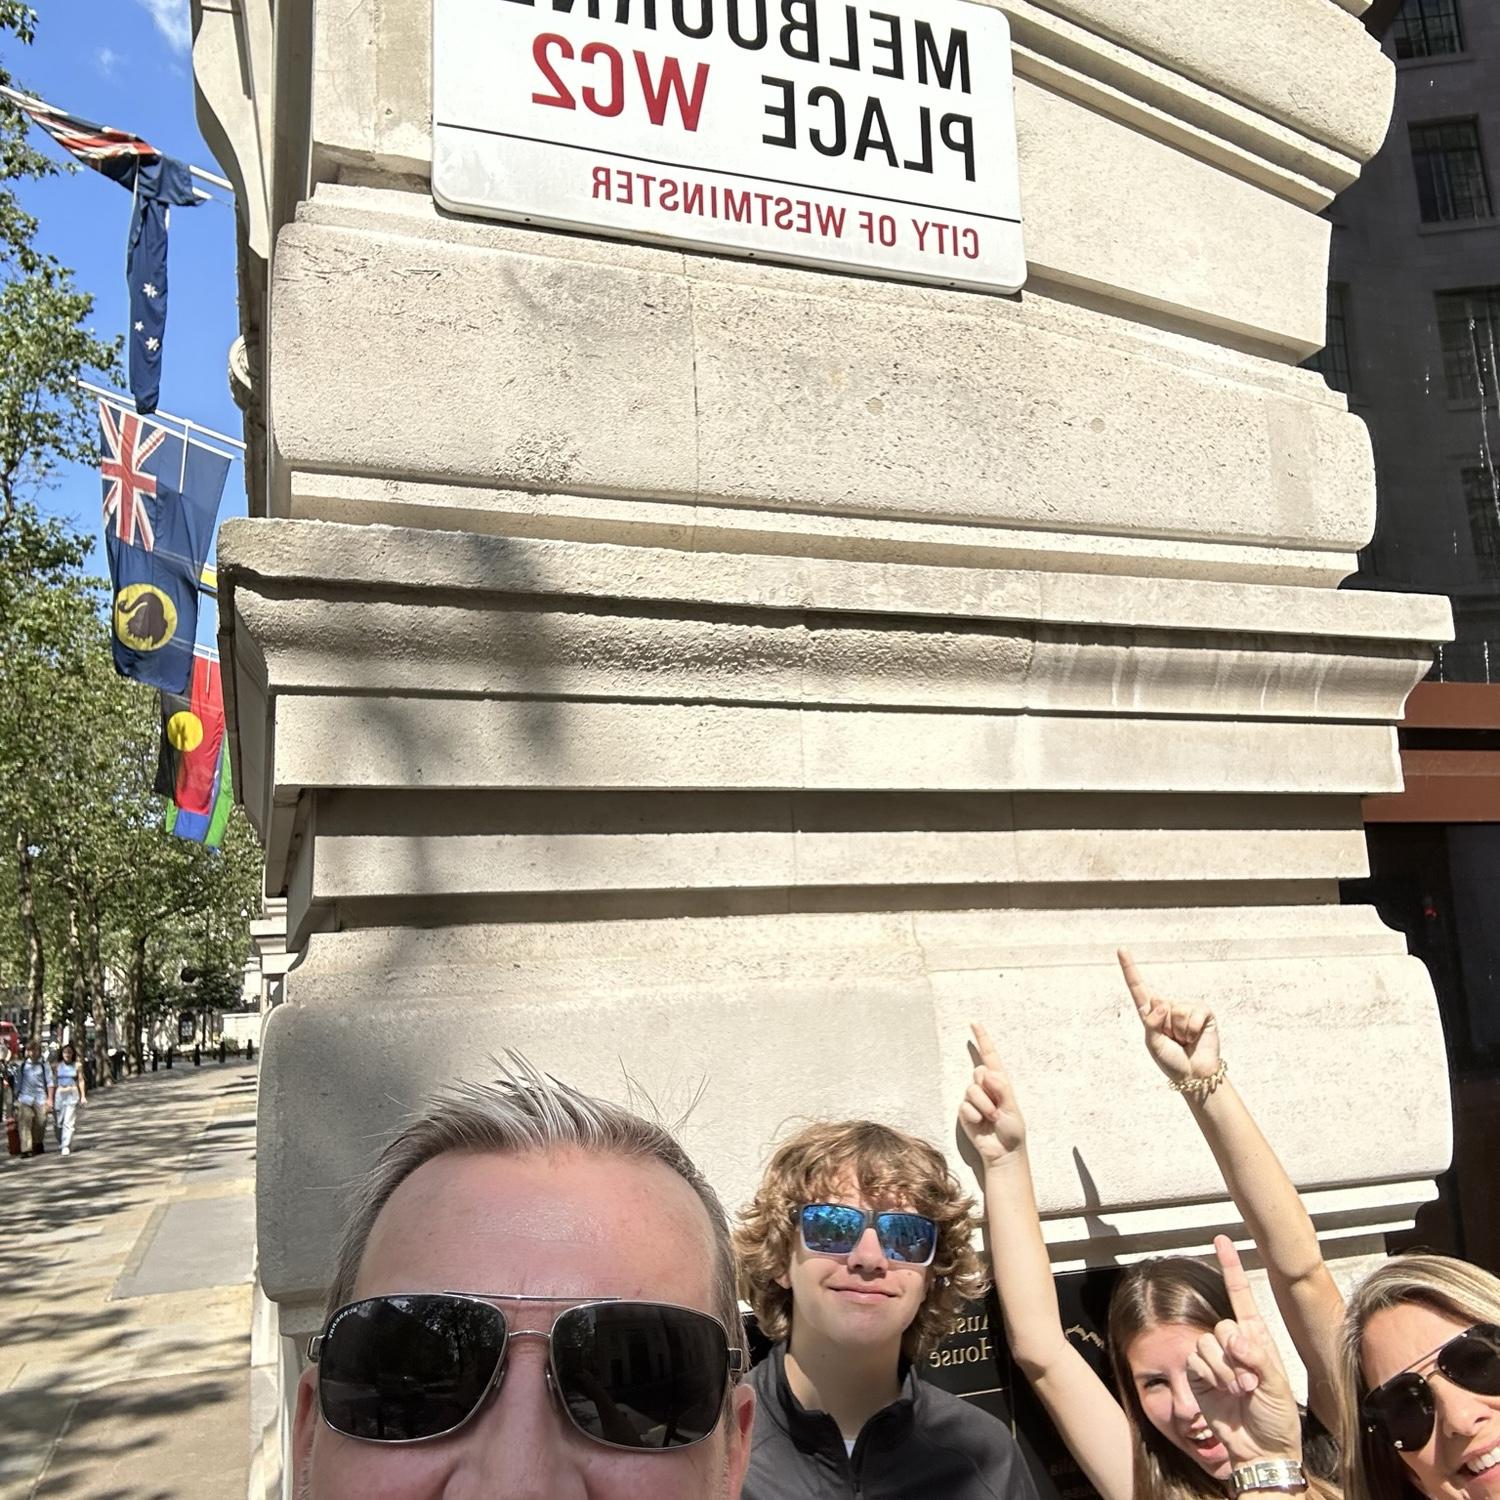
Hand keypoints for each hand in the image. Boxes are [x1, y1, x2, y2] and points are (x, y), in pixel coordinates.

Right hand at [958, 1023, 1026, 1167]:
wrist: (1002, 1152)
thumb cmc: (1012, 1131)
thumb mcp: (1012, 1109)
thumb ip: (1001, 1089)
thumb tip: (987, 1072)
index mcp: (1000, 1083)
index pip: (990, 1056)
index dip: (982, 1039)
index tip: (974, 1023)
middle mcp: (986, 1087)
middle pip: (979, 1073)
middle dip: (988, 1092)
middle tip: (998, 1110)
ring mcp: (974, 1098)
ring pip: (971, 1090)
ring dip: (983, 1106)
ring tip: (991, 1119)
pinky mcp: (964, 1110)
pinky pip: (964, 1106)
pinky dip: (974, 1116)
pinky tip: (980, 1124)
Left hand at [1118, 948, 1219, 1086]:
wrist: (1194, 1075)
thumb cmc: (1171, 1060)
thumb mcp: (1153, 1042)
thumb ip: (1151, 1022)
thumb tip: (1161, 1001)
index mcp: (1150, 1012)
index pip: (1138, 987)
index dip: (1129, 967)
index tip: (1121, 949)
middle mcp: (1167, 1006)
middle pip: (1159, 1002)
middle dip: (1164, 1025)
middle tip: (1173, 1039)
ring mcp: (1186, 1007)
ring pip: (1176, 1010)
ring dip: (1179, 1030)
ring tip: (1184, 1040)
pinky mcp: (1203, 1012)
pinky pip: (1194, 1014)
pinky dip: (1192, 1029)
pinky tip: (1195, 1037)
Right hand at [1187, 1237, 1302, 1466]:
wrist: (1260, 1450)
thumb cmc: (1277, 1419)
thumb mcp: (1278, 1386)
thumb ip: (1256, 1356)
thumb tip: (1233, 1338)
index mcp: (1257, 1339)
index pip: (1240, 1295)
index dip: (1231, 1267)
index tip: (1222, 1239)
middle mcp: (1233, 1344)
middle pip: (1222, 1325)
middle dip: (1236, 1353)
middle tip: (1250, 1381)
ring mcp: (1215, 1360)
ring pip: (1206, 1343)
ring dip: (1224, 1370)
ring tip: (1240, 1392)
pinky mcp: (1198, 1375)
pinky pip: (1195, 1362)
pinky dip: (1210, 1377)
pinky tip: (1223, 1393)